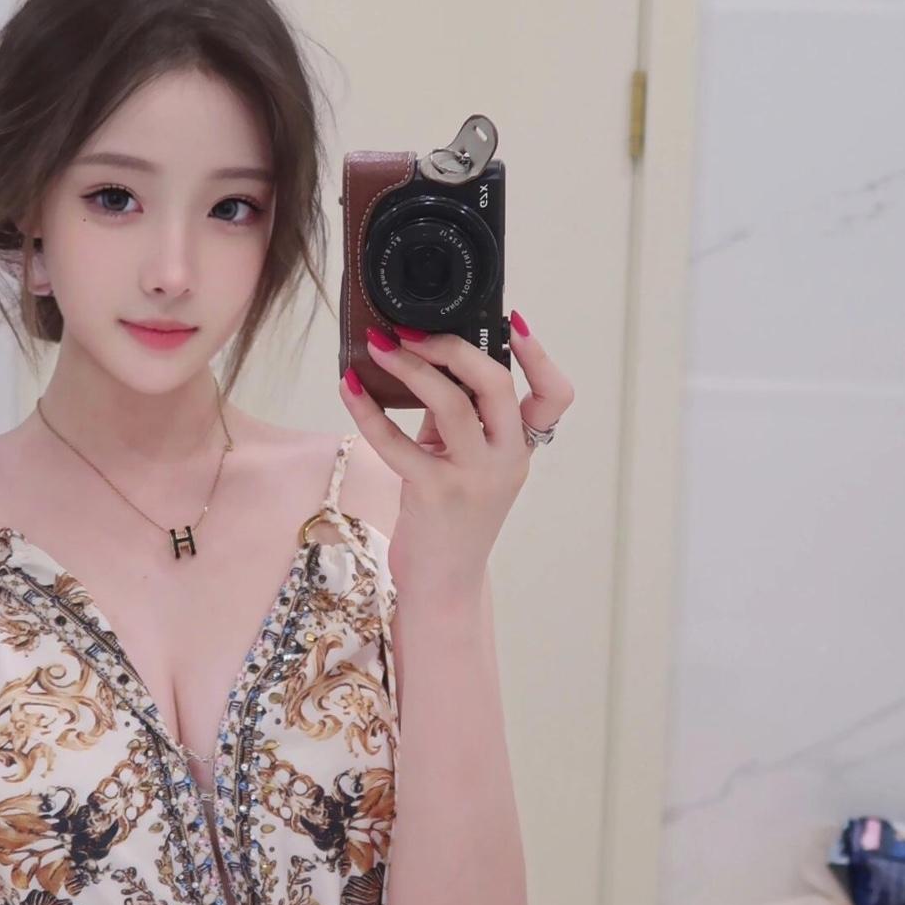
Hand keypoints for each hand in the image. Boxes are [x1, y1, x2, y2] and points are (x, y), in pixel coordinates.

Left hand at [338, 315, 574, 598]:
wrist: (441, 583)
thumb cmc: (449, 516)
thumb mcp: (464, 460)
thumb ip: (457, 415)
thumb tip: (426, 358)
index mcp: (519, 447)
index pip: (554, 396)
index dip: (539, 356)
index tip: (514, 320)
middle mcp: (506, 460)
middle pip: (495, 385)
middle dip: (452, 348)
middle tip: (412, 331)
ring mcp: (474, 478)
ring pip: (451, 405)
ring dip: (411, 368)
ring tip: (381, 347)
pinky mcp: (435, 494)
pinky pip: (397, 443)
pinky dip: (368, 410)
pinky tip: (349, 388)